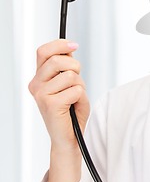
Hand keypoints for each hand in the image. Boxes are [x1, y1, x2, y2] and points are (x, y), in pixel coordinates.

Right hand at [28, 39, 88, 181]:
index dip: (60, 44)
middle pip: (58, 60)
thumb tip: (70, 47)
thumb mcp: (70, 82)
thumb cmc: (72, 109)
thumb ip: (67, 66)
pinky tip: (74, 106)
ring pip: (70, 75)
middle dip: (75, 67)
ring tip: (75, 97)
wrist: (70, 137)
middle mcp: (36, 85)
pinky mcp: (50, 104)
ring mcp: (41, 95)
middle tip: (77, 81)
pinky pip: (75, 90)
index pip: (43, 51)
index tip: (74, 45)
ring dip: (80, 85)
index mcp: (39, 77)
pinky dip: (81, 97)